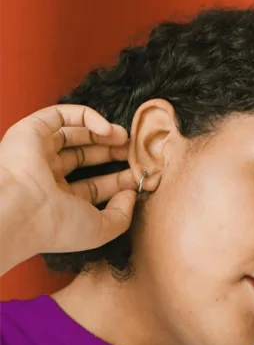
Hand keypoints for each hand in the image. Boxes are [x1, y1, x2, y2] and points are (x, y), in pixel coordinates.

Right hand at [0, 104, 138, 255]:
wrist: (21, 210)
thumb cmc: (57, 226)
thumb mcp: (100, 230)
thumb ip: (121, 215)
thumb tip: (131, 194)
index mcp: (59, 202)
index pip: (94, 187)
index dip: (119, 180)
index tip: (141, 176)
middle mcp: (46, 176)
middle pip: (85, 157)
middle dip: (112, 153)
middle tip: (134, 152)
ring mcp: (38, 152)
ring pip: (75, 134)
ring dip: (103, 133)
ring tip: (125, 138)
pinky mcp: (31, 130)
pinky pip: (61, 115)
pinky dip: (87, 117)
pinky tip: (107, 129)